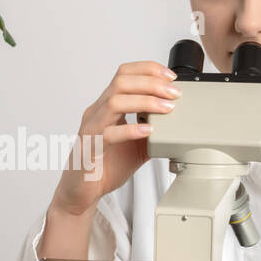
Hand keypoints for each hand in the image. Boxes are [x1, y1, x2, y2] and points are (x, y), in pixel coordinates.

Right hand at [52, 61, 180, 215]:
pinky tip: (148, 132)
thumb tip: (178, 126)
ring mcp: (92, 128)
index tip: (170, 76)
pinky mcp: (90, 148)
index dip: (147, 69)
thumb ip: (153, 132)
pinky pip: (108, 134)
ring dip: (145, 101)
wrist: (82, 191)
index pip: (124, 74)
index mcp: (107, 107)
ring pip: (114, 102)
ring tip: (166, 108)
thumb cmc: (105, 166)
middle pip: (121, 82)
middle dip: (151, 83)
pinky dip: (130, 130)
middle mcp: (97, 112)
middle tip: (174, 93)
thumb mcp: (137, 145)